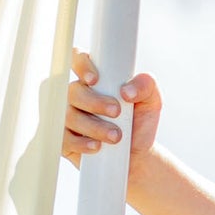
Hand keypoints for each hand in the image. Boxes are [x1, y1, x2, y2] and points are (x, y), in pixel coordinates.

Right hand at [61, 48, 162, 168]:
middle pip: (73, 91)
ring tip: (116, 136)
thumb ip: (145, 85)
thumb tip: (126, 90)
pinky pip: (63, 139)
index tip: (95, 79)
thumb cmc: (139, 122)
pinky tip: (97, 146)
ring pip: (69, 116)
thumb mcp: (151, 101)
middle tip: (116, 112)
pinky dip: (81, 143)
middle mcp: (76, 95)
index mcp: (93, 79)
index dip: (81, 65)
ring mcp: (68, 117)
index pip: (77, 59)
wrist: (137, 155)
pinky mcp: (65, 140)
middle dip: (94, 102)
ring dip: (93, 126)